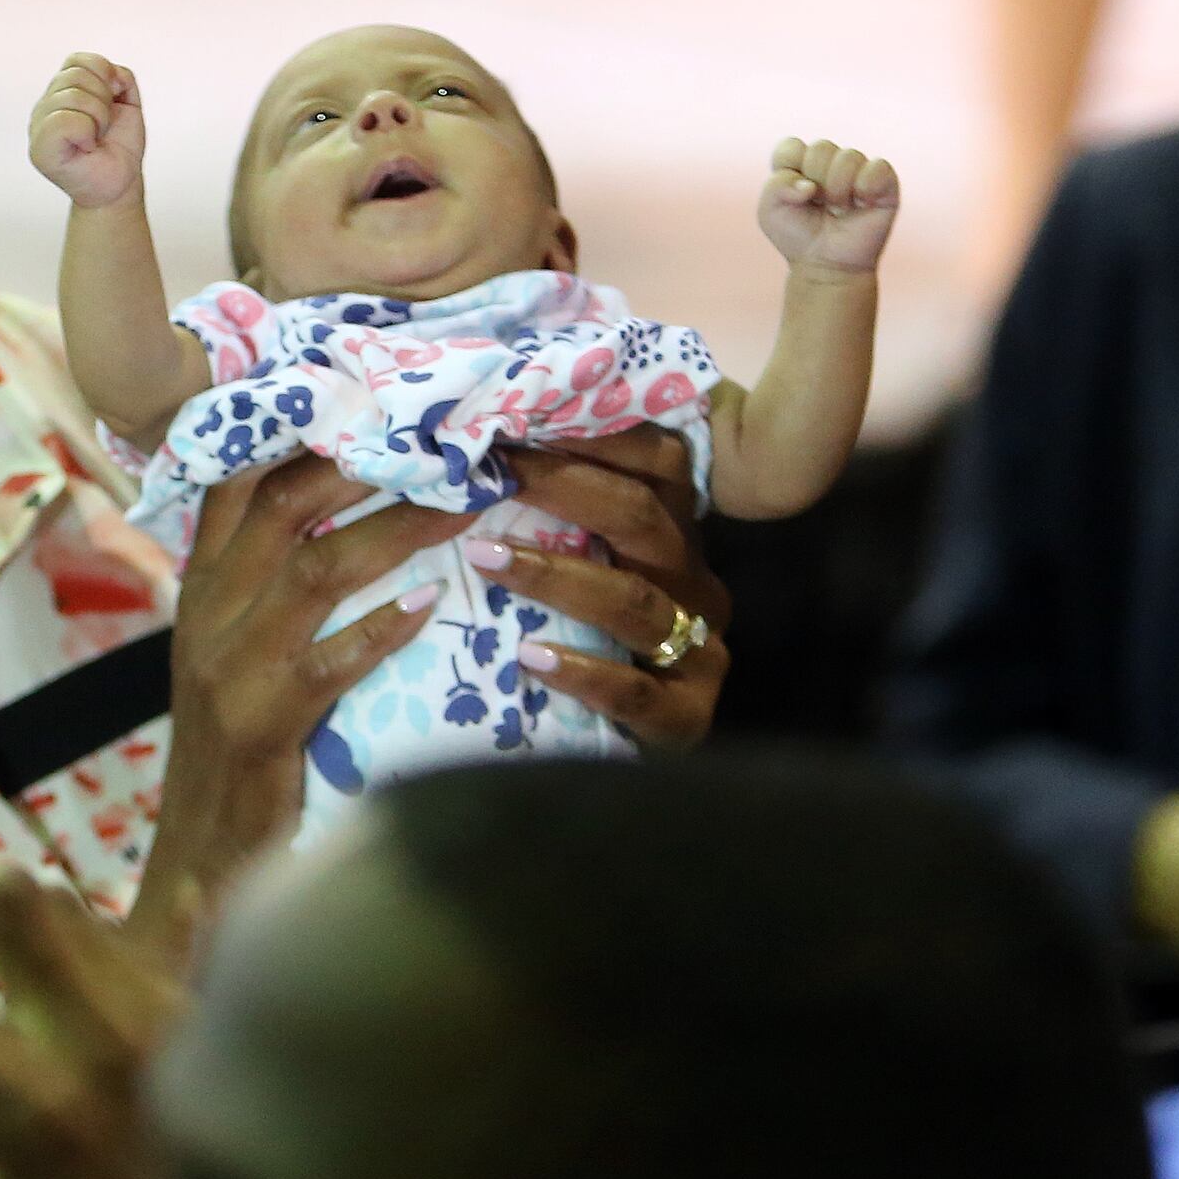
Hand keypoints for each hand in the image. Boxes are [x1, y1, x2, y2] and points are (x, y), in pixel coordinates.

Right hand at [31, 53, 146, 213]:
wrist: (121, 183)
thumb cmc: (119, 146)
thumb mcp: (126, 101)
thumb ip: (117, 75)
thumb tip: (109, 74)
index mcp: (60, 92)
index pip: (76, 61)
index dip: (104, 76)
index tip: (112, 103)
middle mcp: (45, 106)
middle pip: (76, 75)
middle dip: (104, 100)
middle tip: (103, 127)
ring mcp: (38, 126)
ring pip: (73, 94)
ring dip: (99, 117)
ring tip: (97, 137)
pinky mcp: (40, 149)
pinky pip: (63, 120)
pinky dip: (87, 131)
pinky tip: (88, 146)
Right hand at [128, 459, 465, 959]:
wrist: (196, 866)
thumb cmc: (233, 761)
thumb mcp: (230, 658)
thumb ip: (265, 592)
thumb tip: (334, 524)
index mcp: (199, 592)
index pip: (236, 482)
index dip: (301, 428)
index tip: (373, 388)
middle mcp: (206, 616)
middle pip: (281, 504)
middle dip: (365, 458)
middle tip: (447, 429)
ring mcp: (231, 670)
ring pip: (315, 569)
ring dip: (398, 527)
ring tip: (468, 498)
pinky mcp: (262, 727)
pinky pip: (328, 663)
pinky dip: (382, 629)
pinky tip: (434, 606)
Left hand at [470, 435, 733, 750]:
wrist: (621, 769)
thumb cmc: (586, 651)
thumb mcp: (579, 572)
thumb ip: (554, 518)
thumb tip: (479, 444)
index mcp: (676, 538)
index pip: (658, 462)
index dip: (593, 432)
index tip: (517, 409)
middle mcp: (696, 585)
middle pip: (641, 517)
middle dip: (561, 486)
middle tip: (486, 471)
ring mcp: (699, 652)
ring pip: (633, 599)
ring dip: (554, 574)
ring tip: (483, 557)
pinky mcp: (686, 718)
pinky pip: (634, 690)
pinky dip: (581, 670)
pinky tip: (528, 657)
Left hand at [756, 137, 901, 276]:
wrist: (826, 265)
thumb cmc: (798, 236)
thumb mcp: (770, 212)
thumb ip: (775, 186)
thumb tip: (809, 185)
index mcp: (802, 162)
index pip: (791, 146)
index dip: (788, 171)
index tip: (793, 196)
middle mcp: (832, 161)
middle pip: (820, 147)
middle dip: (815, 181)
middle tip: (819, 205)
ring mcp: (859, 169)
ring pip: (848, 156)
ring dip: (838, 190)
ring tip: (839, 210)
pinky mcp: (885, 182)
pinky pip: (878, 166)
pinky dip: (865, 187)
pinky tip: (861, 204)